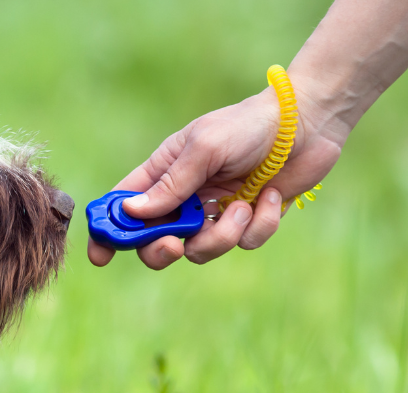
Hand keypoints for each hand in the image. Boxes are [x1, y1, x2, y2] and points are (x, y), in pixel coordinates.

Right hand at [88, 76, 346, 268]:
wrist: (306, 123)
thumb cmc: (248, 126)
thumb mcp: (203, 149)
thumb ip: (170, 185)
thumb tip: (132, 212)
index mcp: (163, 172)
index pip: (124, 206)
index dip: (108, 231)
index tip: (101, 255)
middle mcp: (184, 197)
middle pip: (155, 242)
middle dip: (161, 250)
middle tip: (174, 245)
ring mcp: (215, 211)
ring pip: (200, 250)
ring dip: (223, 234)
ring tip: (242, 205)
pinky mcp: (248, 221)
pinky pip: (244, 243)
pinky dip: (259, 224)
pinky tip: (270, 195)